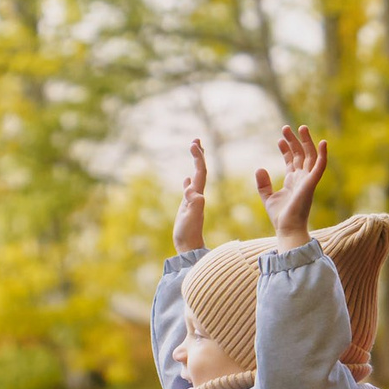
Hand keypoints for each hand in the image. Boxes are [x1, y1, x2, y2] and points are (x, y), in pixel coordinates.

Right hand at [173, 138, 208, 253]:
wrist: (189, 248)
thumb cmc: (188, 235)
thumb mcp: (190, 219)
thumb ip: (194, 206)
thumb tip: (196, 193)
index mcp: (198, 195)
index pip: (200, 172)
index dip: (198, 157)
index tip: (193, 143)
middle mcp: (197, 195)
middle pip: (200, 171)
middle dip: (199, 155)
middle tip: (196, 139)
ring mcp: (192, 202)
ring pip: (196, 178)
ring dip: (195, 164)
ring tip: (194, 151)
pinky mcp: (187, 208)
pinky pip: (189, 191)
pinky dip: (188, 182)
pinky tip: (187, 180)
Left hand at [257, 124, 325, 248]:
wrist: (287, 229)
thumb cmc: (280, 217)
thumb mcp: (268, 197)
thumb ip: (263, 183)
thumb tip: (259, 168)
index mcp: (293, 181)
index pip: (292, 160)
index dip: (286, 149)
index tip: (279, 140)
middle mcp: (302, 178)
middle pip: (300, 154)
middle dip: (294, 141)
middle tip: (286, 128)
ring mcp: (308, 180)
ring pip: (310, 156)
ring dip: (306, 142)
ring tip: (300, 128)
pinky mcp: (312, 183)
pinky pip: (320, 167)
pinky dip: (323, 155)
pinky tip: (323, 142)